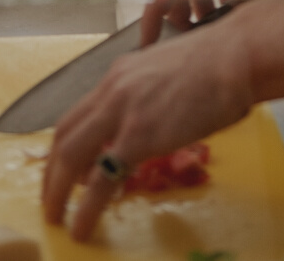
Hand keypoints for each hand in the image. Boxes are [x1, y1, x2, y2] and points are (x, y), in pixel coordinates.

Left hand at [42, 13, 252, 240]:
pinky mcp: (139, 136)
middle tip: (50, 199)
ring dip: (57, 191)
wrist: (234, 57)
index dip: (63, 145)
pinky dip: (86, 208)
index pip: (77, 113)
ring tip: (55, 217)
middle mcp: (113, 90)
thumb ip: (147, 98)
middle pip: (64, 135)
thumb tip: (141, 127)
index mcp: (119, 75)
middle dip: (51, 172)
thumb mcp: (167, 74)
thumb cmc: (215, 65)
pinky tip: (83, 226)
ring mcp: (123, 112)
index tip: (61, 169)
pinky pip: (101, 179)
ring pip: (71, 156)